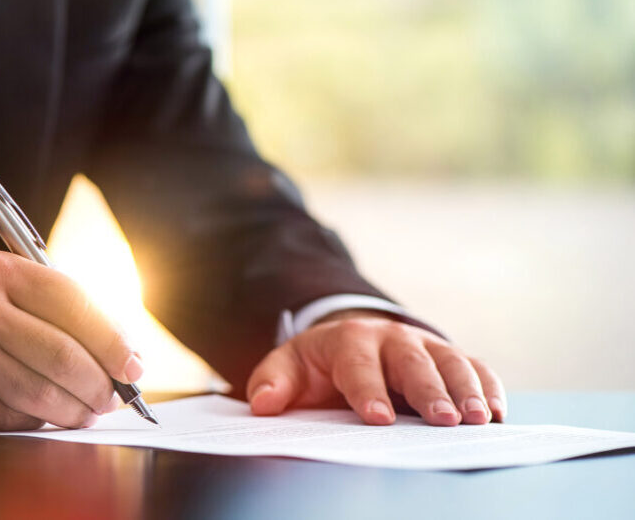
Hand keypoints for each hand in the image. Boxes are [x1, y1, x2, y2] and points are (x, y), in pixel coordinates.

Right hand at [0, 250, 143, 430]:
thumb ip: (52, 308)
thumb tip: (117, 350)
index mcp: (0, 272)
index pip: (74, 303)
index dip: (112, 339)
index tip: (135, 365)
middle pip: (63, 354)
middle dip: (101, 384)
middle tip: (115, 397)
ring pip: (43, 391)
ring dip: (77, 410)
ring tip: (89, 411)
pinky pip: (15, 414)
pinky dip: (41, 420)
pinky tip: (50, 416)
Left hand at [246, 312, 505, 425]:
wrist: (349, 341)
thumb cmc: (318, 364)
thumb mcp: (288, 367)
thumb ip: (273, 382)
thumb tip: (263, 404)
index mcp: (348, 340)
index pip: (358, 366)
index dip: (368, 391)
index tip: (377, 418)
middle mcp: (391, 338)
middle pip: (413, 363)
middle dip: (429, 392)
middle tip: (445, 421)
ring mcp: (423, 345)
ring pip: (450, 362)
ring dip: (467, 390)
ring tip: (480, 419)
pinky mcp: (447, 356)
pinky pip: (474, 367)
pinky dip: (489, 387)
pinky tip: (497, 412)